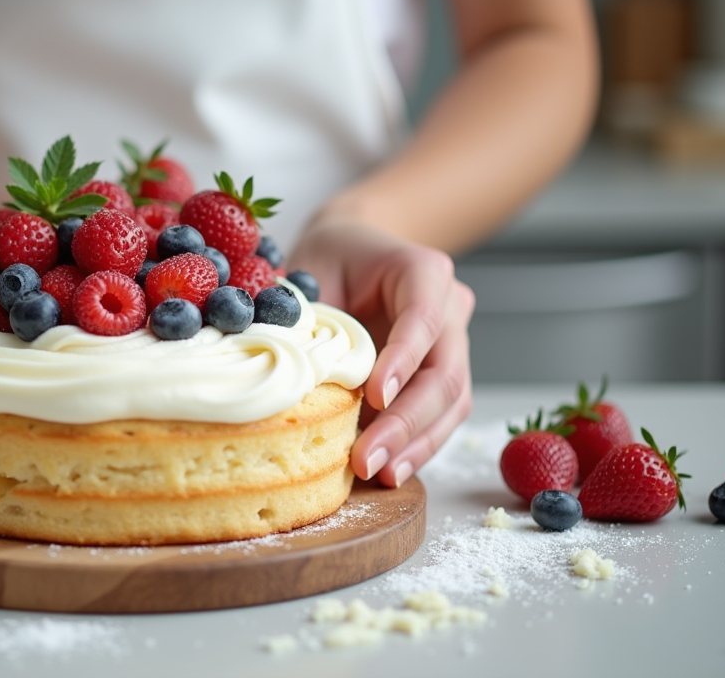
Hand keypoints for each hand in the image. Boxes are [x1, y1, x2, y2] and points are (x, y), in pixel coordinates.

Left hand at [290, 219, 474, 486]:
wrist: (353, 251)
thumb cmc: (329, 258)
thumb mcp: (310, 269)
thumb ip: (301, 309)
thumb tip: (271, 355)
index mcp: (422, 270)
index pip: (423, 318)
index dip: (402, 359)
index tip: (373, 396)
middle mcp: (450, 308)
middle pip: (445, 372)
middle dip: (406, 422)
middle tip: (368, 458)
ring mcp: (453, 344)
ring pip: (452, 402)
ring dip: (416, 444)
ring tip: (381, 474)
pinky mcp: (443, 376)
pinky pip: (442, 416)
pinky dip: (416, 446)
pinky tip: (390, 469)